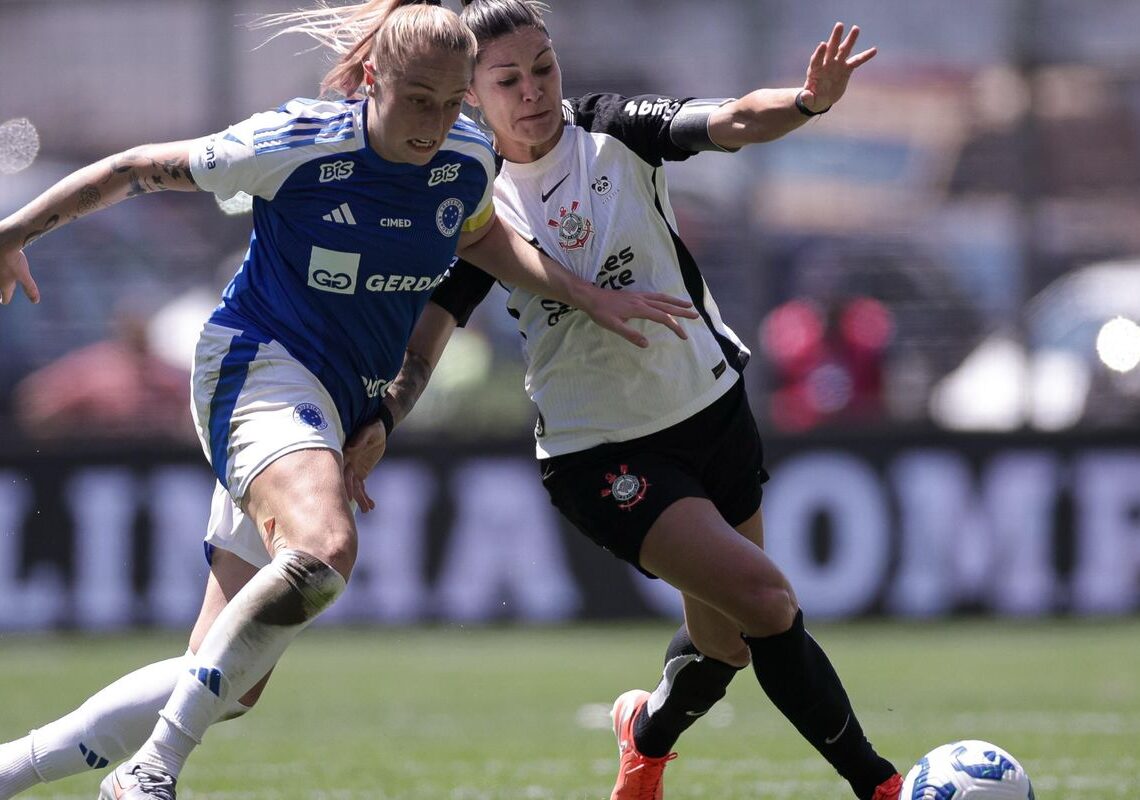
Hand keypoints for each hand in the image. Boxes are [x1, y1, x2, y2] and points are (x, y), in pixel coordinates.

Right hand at [0, 247, 38, 304]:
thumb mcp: (24, 275)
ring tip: (2, 275)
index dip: (5, 299)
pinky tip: (1, 263)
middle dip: (0, 290)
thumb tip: (36, 301)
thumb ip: (30, 288)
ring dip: (0, 277)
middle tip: (0, 293)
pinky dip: (0, 268)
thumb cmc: (13, 261)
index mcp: (5, 285)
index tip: (4, 301)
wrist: (1, 243)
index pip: (5, 297)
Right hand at [342, 420, 386, 512]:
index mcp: (346, 453)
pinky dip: (365, 496)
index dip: (344, 483)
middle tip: (357, 506)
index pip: (342, 470)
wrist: (379, 429)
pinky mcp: (360, 473)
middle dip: (352, 494)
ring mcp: (353, 469)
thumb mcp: (370, 430)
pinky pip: (361, 487)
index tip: (348, 496)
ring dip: (360, 499)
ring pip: (355, 487)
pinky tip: (371, 506)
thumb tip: (352, 448)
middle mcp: (347, 463)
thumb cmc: (373, 427)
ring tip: (367, 510)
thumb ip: (361, 438)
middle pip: (347, 482)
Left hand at [579, 287, 698, 347]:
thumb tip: (647, 344)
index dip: (675, 327)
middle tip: (696, 316)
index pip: (663, 318)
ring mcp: (639, 296)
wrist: (590, 297)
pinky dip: (665, 298)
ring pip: (662, 298)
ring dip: (676, 302)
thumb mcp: (614, 326)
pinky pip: (655, 295)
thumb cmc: (600, 313)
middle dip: (682, 312)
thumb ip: (631, 335)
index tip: (684, 336)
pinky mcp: (635, 295)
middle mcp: (642, 300)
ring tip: (688, 305)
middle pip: (667, 305)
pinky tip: (667, 300)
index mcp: (639, 308)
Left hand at [799, 22, 877, 112]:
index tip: (823, 44)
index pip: (817, 59)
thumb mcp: (810, 101)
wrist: (821, 99)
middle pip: (831, 49)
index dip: (819, 52)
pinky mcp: (846, 69)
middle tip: (839, 25)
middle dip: (835, 38)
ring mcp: (837, 65)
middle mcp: (826, 64)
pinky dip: (865, 56)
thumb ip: (807, 98)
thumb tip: (804, 96)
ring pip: (844, 50)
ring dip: (850, 40)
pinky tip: (874, 50)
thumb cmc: (813, 99)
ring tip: (856, 28)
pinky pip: (856, 61)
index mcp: (815, 70)